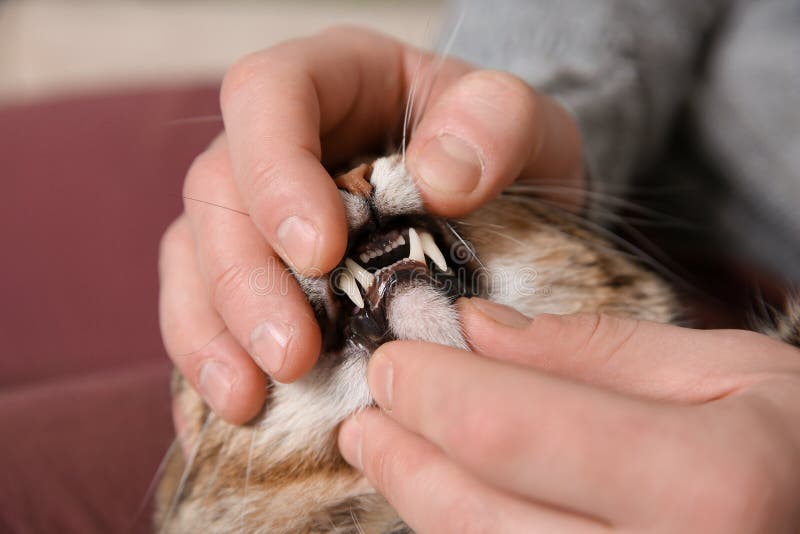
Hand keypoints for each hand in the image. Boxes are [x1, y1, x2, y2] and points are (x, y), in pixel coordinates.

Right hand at [158, 27, 583, 422]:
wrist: (494, 201)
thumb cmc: (496, 152)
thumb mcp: (525, 123)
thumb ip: (497, 127)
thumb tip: (439, 178)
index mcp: (329, 80)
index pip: (267, 97)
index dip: (275, 173)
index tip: (320, 252)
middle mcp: (273, 143)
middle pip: (217, 193)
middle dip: (245, 281)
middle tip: (292, 356)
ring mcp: (253, 210)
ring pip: (194, 259)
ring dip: (213, 332)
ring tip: (248, 399)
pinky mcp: (251, 273)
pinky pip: (203, 310)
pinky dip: (209, 362)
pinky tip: (232, 412)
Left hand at [338, 298, 799, 532]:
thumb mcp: (728, 373)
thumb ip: (596, 352)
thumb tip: (479, 330)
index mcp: (707, 486)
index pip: (507, 430)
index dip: (429, 391)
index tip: (392, 361)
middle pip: (474, 514)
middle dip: (403, 458)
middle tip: (367, 418)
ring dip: (422, 503)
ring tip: (393, 455)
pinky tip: (455, 500)